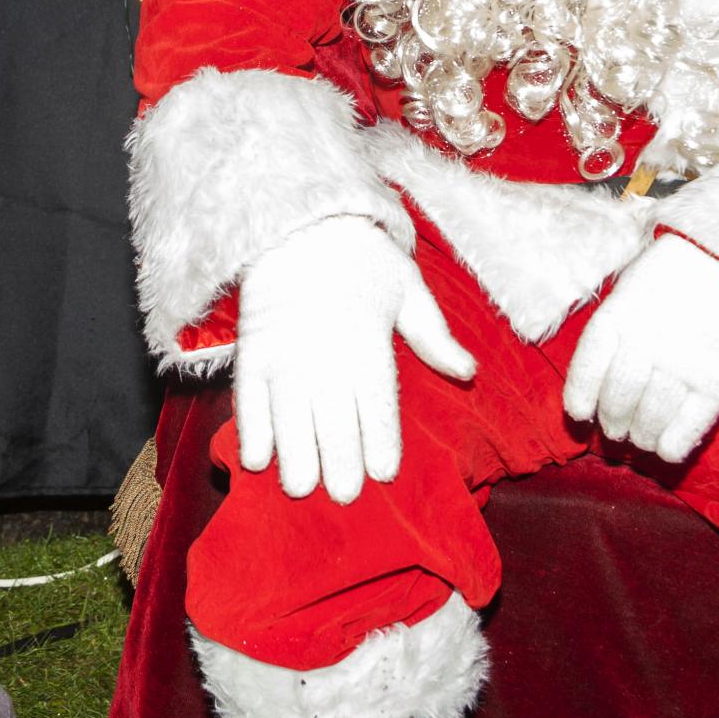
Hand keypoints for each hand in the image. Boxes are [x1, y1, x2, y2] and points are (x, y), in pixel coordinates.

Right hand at [233, 214, 475, 504]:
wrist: (301, 221)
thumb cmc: (363, 257)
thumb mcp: (408, 289)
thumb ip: (435, 336)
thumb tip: (469, 373)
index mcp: (369, 343)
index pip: (376, 404)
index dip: (379, 441)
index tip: (383, 473)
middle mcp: (327, 354)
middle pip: (332, 420)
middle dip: (338, 462)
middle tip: (342, 496)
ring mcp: (286, 353)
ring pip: (289, 416)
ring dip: (294, 456)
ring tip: (300, 488)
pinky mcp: (253, 349)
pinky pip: (249, 397)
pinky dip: (249, 429)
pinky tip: (255, 460)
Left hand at [562, 234, 718, 462]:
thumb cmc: (685, 262)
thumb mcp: (636, 278)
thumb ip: (619, 318)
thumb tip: (604, 362)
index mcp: (619, 313)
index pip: (588, 367)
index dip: (580, 395)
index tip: (579, 415)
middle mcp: (645, 341)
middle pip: (619, 397)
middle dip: (613, 420)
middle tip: (616, 430)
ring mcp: (682, 360)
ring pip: (651, 415)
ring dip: (642, 435)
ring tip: (641, 439)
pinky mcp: (718, 375)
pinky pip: (691, 421)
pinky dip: (675, 442)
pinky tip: (666, 451)